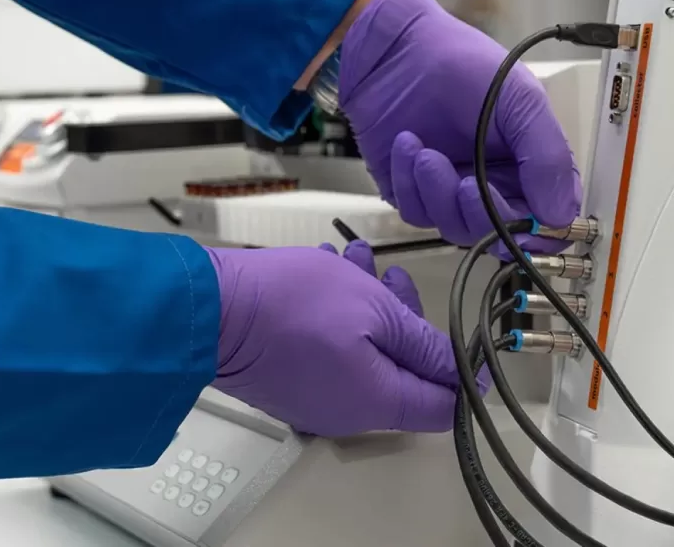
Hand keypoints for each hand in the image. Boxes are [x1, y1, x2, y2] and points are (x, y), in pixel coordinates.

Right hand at [206, 243, 481, 436]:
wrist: (212, 309)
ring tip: (356, 262)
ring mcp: (314, 398)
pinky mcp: (288, 380)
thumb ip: (423, 344)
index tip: (461, 334)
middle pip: (401, 374)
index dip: (461, 372)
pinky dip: (339, 317)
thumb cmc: (293, 305)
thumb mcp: (375, 310)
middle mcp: (348, 412)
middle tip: (394, 279)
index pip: (443, 407)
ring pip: (363, 355)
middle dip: (406, 321)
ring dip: (369, 307)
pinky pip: (330, 353)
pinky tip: (328, 274)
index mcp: (377, 402)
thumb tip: (461, 371)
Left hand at [338, 0, 579, 252]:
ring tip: (426, 152)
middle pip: (498, 232)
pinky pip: (415, 211)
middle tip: (467, 184)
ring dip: (439, 193)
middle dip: (481, 213)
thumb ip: (546, 156)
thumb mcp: (520, 100)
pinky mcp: (412, 190)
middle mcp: (494, 182)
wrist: (394, 49)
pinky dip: (410, 181)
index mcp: (530, 162)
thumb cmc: (461, 63)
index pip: (549, 217)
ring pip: (455, 227)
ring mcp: (451, 190)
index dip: (540, 234)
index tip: (525, 229)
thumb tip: (560, 215)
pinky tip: (407, 144)